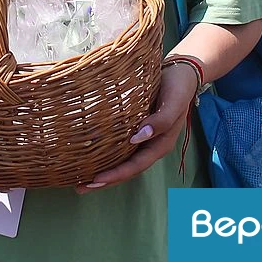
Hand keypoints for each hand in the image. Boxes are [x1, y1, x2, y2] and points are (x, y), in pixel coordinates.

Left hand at [76, 60, 198, 192]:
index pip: (136, 166)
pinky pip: (120, 147)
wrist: (181, 73)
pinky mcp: (136, 129)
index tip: (96, 180)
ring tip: (81, 178)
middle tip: (80, 187)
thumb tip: (138, 138)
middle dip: (105, 180)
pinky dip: (106, 154)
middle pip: (127, 169)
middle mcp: (150, 146)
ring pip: (122, 160)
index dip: (116, 174)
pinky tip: (90, 155)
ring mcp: (144, 139)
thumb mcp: (173, 103)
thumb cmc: (178, 88)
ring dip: (104, 170)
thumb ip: (161, 121)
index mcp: (160, 144)